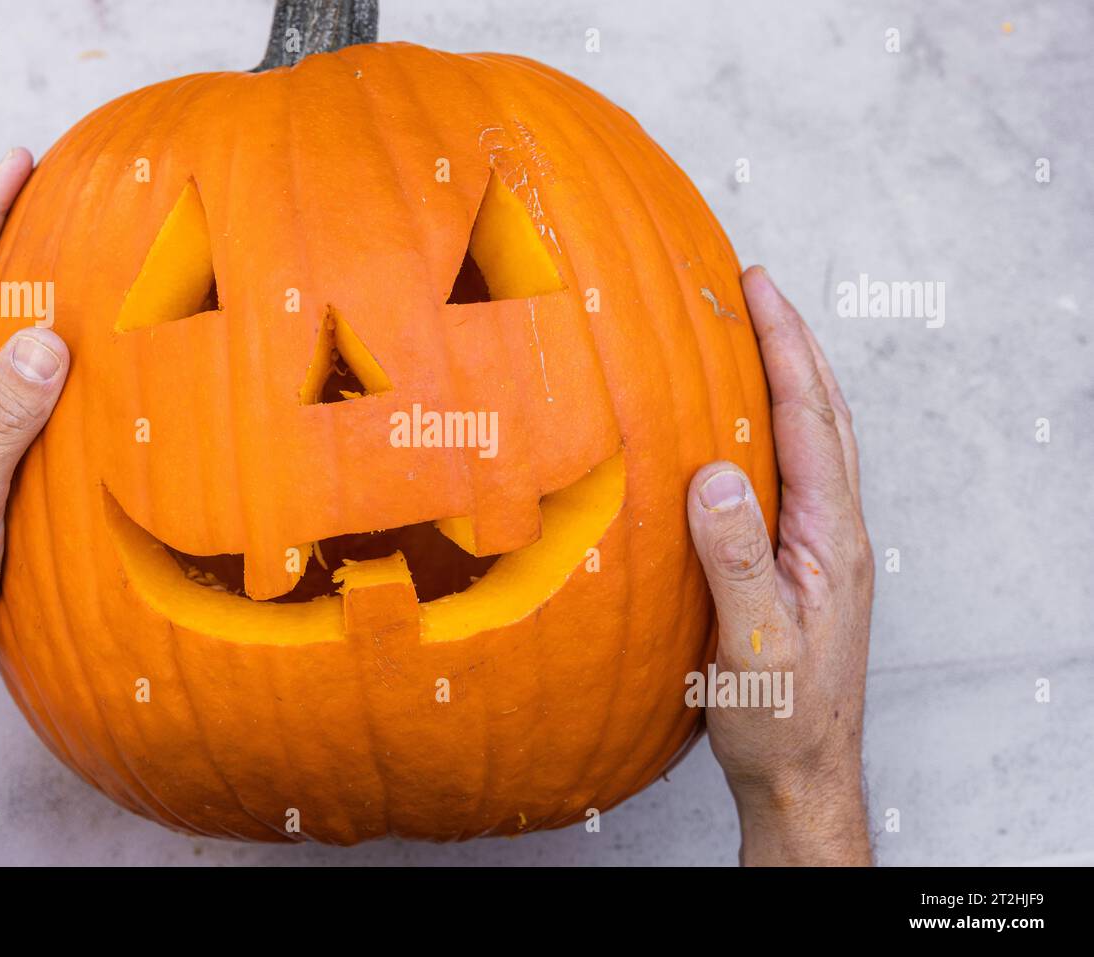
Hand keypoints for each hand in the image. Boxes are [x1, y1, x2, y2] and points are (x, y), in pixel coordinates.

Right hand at [687, 266, 873, 865]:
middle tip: (758, 287)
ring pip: (817, 440)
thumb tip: (717, 475)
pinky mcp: (806, 564)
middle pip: (825, 415)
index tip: (757, 288)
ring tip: (757, 334)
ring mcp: (827, 548)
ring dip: (794, 378)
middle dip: (794, 343)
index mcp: (831, 539)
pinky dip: (780, 425)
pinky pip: (797, 472)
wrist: (802, 773)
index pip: (809, 421)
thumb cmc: (778, 717)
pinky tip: (749, 428)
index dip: (785, 348)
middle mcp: (838, 533)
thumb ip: (737, 559)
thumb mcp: (754, 643)